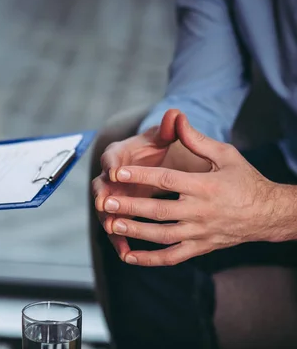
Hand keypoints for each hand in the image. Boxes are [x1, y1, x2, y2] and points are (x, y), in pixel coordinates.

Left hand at [103, 113, 282, 265]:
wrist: (269, 214)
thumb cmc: (245, 180)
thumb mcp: (226, 155)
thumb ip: (197, 139)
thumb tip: (176, 117)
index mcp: (205, 186)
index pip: (167, 180)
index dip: (140, 176)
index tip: (117, 173)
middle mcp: (202, 211)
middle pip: (160, 211)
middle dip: (130, 207)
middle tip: (106, 202)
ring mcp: (200, 232)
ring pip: (163, 236)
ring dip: (135, 232)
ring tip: (112, 225)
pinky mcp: (201, 248)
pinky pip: (172, 257)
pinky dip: (150, 260)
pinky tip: (128, 256)